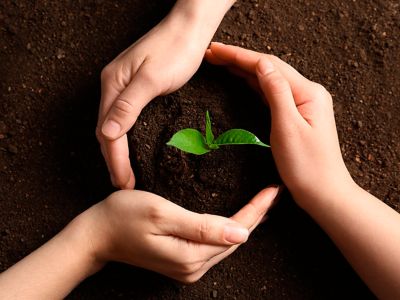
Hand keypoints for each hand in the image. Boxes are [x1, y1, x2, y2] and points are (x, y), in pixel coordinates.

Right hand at [85, 187, 279, 282]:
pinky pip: (213, 245)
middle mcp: (193, 267)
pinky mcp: (182, 262)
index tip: (274, 190)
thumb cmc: (124, 216)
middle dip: (257, 216)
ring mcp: (187, 267)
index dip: (257, 210)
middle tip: (274, 192)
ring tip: (262, 203)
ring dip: (246, 222)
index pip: (235, 231)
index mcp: (191, 256)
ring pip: (226, 243)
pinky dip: (228, 229)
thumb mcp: (162, 214)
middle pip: (235, 239)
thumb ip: (201, 227)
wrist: (97, 234)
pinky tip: (237, 218)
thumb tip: (241, 234)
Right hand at [96, 0, 233, 188]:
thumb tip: (106, 135)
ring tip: (126, 175)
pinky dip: (127, 139)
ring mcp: (124, 87)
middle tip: (124, 185)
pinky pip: (126, 119)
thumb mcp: (152, 79)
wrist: (190, 29)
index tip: (124, 182)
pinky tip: (135, 149)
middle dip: (114, 161)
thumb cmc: (176, 50)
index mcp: (113, 85)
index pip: (108, 131)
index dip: (115, 160)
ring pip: (115, 127)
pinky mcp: (137, 89)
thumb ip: (128, 106)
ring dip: (119, 153)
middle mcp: (114, 87)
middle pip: (107, 131)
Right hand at [205, 43, 353, 207]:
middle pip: (268, 69)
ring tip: (221, 62)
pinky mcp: (297, 114)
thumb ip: (276, 92)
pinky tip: (242, 80)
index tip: (215, 51)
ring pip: (269, 79)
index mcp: (307, 92)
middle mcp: (307, 93)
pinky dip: (254, 84)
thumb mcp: (288, 127)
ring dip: (244, 69)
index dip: (239, 56)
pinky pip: (272, 93)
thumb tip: (262, 64)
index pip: (268, 66)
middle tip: (212, 54)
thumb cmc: (307, 166)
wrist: (324, 192)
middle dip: (239, 59)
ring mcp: (303, 103)